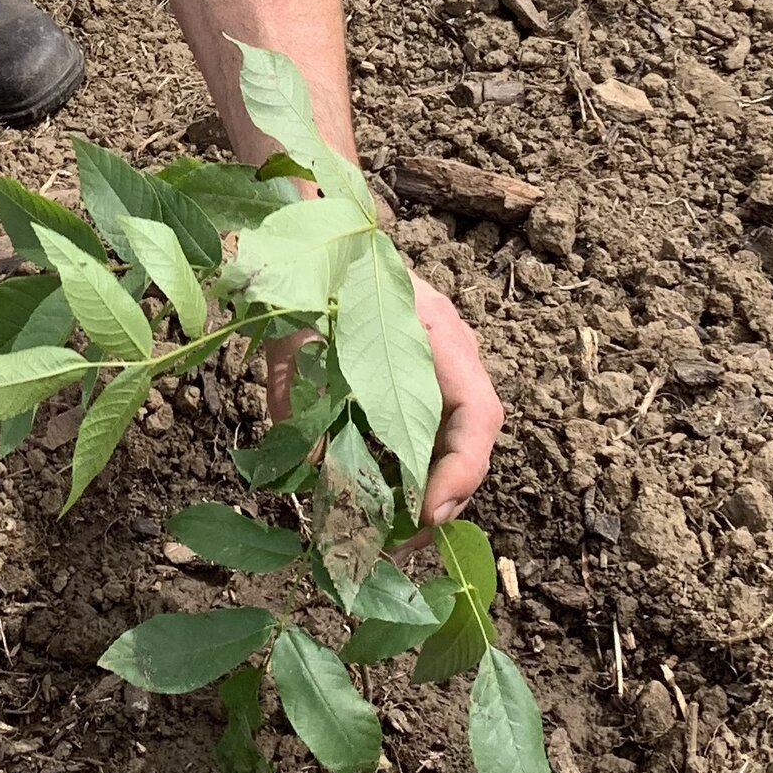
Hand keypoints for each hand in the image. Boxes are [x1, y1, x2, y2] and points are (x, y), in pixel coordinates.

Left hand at [261, 265, 503, 526]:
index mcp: (435, 331)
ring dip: (428, 492)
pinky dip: (411, 470)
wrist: (316, 226)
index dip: (459, 473)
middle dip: (443, 498)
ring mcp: (442, 364)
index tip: (424, 517)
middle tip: (402, 546)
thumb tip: (301, 471)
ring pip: (454, 441)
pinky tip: (381, 501)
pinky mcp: (421, 376)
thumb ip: (295, 393)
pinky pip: (430, 430)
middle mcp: (451, 351)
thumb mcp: (294, 330)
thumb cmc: (308, 271)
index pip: (478, 414)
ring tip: (392, 539)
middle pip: (472, 439)